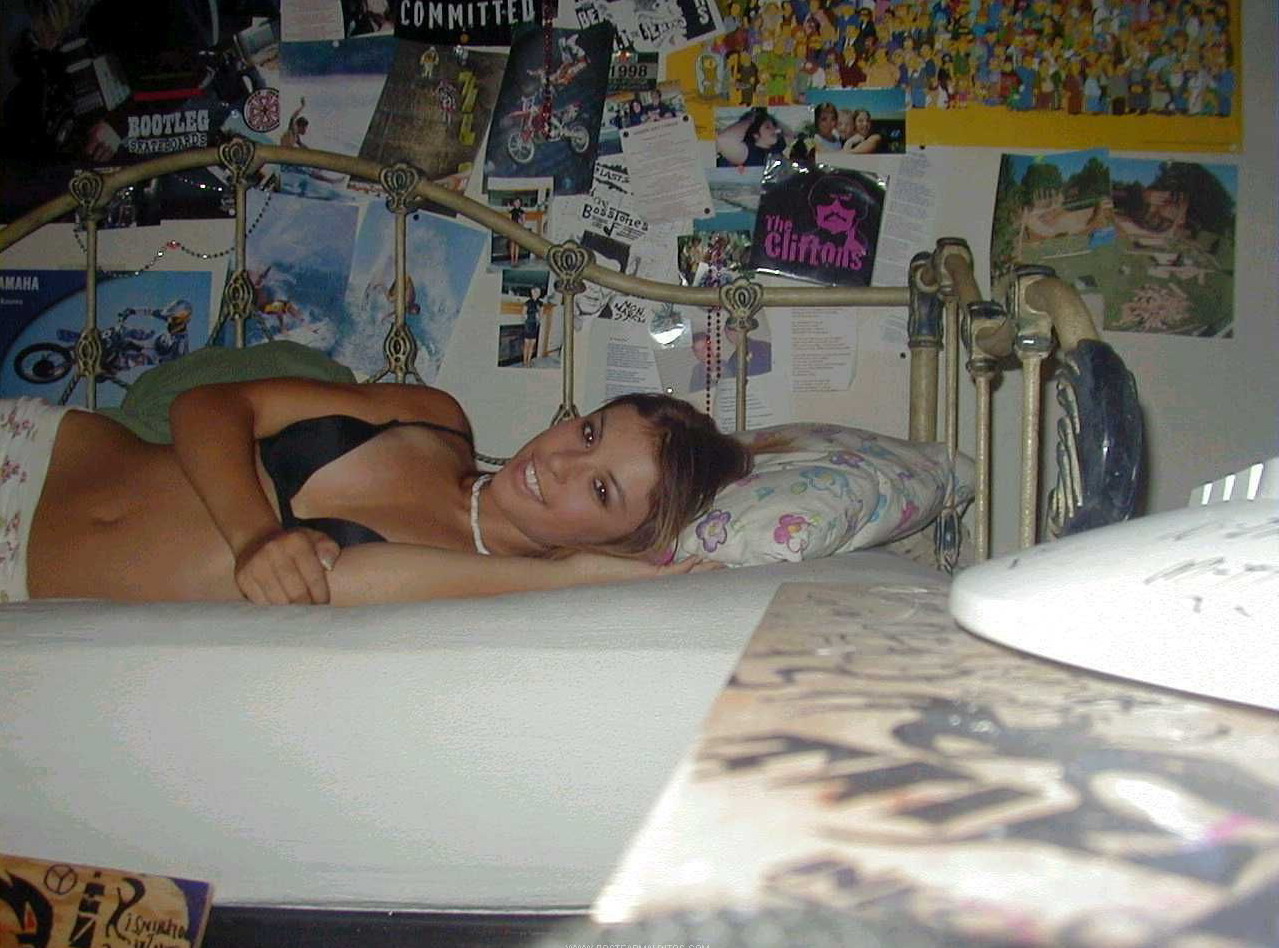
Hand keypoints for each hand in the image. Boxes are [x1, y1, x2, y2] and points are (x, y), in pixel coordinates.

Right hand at [234, 528, 340, 604]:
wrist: (255, 539)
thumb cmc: (293, 545)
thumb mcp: (315, 539)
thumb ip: (329, 549)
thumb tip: (329, 566)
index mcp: (296, 542)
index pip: (314, 578)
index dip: (321, 596)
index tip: (323, 604)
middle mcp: (274, 551)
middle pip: (296, 594)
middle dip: (307, 607)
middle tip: (311, 613)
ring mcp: (256, 565)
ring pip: (278, 602)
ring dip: (290, 612)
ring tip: (297, 613)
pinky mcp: (243, 578)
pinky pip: (261, 603)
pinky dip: (272, 610)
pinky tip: (280, 609)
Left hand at [562, 551, 723, 585]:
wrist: (567, 576)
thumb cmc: (581, 567)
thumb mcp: (605, 557)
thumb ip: (620, 554)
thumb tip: (631, 543)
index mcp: (639, 580)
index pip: (669, 578)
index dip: (688, 573)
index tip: (705, 565)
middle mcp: (645, 585)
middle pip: (680, 583)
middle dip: (702, 577)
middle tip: (724, 571)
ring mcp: (645, 582)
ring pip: (681, 580)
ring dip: (702, 573)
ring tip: (721, 567)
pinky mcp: (642, 577)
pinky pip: (671, 574)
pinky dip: (687, 568)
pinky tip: (701, 561)